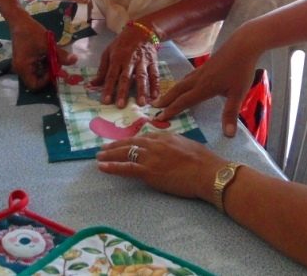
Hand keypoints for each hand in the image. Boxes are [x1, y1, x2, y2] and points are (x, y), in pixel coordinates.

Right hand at [10, 14, 76, 90]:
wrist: (20, 20)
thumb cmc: (32, 32)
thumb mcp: (48, 44)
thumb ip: (61, 55)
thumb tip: (75, 60)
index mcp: (23, 68)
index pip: (35, 85)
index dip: (46, 80)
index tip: (54, 68)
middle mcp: (20, 69)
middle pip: (36, 80)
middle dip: (48, 73)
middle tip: (56, 63)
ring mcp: (22, 65)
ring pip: (37, 73)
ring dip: (47, 67)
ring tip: (53, 56)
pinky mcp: (24, 60)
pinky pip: (35, 67)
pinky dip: (43, 63)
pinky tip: (48, 54)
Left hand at [93, 25, 159, 107]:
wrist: (141, 31)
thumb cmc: (122, 44)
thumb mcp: (108, 52)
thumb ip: (102, 69)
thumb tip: (92, 84)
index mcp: (116, 59)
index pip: (111, 76)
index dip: (108, 88)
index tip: (105, 101)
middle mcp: (129, 61)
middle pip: (125, 78)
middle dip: (123, 92)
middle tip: (121, 105)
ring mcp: (142, 62)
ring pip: (142, 77)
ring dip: (142, 90)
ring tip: (141, 103)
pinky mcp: (153, 62)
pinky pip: (155, 75)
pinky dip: (156, 85)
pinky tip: (155, 96)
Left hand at [96, 133, 224, 201]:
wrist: (207, 171)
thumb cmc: (204, 161)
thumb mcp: (188, 145)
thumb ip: (175, 145)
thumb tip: (169, 149)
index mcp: (165, 136)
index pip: (143, 137)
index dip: (130, 141)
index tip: (122, 143)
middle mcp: (155, 143)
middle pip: (130, 142)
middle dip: (115, 145)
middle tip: (103, 148)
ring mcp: (150, 157)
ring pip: (125, 153)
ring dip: (109, 155)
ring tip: (99, 157)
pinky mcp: (149, 171)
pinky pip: (126, 167)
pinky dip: (112, 167)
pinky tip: (102, 167)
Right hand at [154, 34, 258, 136]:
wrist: (243, 45)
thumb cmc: (241, 70)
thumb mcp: (238, 94)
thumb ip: (230, 114)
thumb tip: (228, 135)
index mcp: (204, 87)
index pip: (183, 101)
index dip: (171, 110)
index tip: (159, 118)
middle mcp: (198, 79)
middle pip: (177, 90)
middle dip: (165, 99)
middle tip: (153, 107)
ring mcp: (201, 71)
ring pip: (181, 82)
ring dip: (171, 91)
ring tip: (164, 97)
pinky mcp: (205, 65)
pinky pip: (188, 77)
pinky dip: (181, 83)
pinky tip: (184, 84)